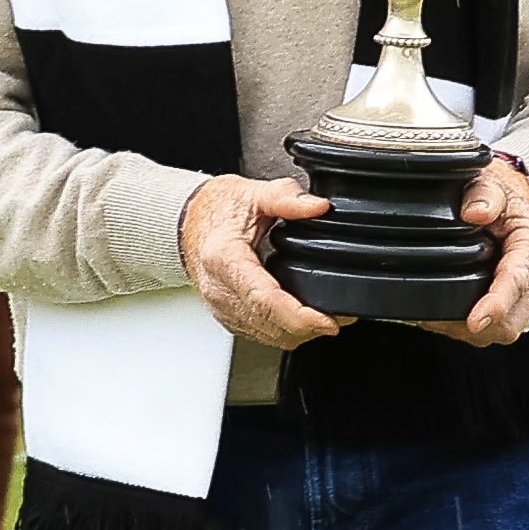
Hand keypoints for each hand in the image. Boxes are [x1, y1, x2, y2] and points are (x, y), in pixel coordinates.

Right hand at [180, 171, 344, 347]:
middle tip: (341, 316)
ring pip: (266, 336)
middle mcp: (220, 290)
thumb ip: (287, 198)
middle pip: (269, 325)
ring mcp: (222, 307)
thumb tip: (317, 207)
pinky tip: (301, 319)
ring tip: (327, 317)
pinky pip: (259, 334)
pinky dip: (284, 331)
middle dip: (308, 328)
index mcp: (225, 259)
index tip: (328, 320)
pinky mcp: (227, 316)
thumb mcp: (253, 194)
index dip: (300, 317)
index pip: (265, 301)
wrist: (188, 221)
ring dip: (298, 333)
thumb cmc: (216, 209)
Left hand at [446, 153, 528, 343]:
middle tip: (436, 315)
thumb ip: (483, 193)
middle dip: (478, 326)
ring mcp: (527, 294)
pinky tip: (447, 310)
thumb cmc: (502, 194)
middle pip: (511, 320)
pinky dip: (467, 327)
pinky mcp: (514, 306)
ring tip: (437, 313)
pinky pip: (493, 331)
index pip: (516, 282)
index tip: (475, 321)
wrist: (514, 200)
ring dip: (469, 329)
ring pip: (502, 331)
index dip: (495, 306)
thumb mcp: (492, 182)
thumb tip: (474, 212)